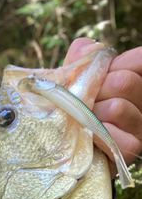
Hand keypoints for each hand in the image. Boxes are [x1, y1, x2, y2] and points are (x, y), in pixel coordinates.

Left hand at [64, 38, 141, 175]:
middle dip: (95, 92)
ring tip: (84, 123)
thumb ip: (80, 62)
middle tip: (84, 105)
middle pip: (124, 82)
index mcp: (135, 80)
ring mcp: (139, 126)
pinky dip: (97, 135)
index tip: (98, 78)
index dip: (112, 66)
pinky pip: (115, 135)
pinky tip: (90, 138)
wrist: (64, 151)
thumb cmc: (70, 113)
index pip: (139, 60)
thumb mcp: (72, 83)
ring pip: (118, 107)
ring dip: (91, 116)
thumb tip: (89, 47)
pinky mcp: (130, 149)